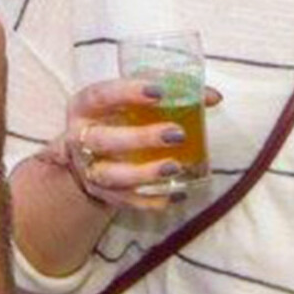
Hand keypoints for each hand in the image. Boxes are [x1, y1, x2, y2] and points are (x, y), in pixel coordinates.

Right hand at [54, 78, 222, 212]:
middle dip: (140, 138)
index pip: (100, 95)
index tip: (159, 92)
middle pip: (103, 139)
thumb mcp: (130, 99)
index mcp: (85, 106)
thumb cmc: (115, 117)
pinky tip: (177, 193)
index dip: (127, 92)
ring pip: (111, 175)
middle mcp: (80, 138)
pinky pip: (126, 201)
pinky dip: (151, 200)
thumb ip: (169, 94)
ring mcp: (88, 169)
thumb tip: (213, 97)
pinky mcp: (101, 194)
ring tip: (176, 167)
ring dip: (144, 173)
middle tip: (177, 134)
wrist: (87, 154)